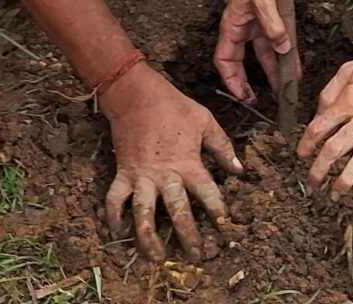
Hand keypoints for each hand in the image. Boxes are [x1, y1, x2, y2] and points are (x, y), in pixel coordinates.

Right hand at [101, 68, 239, 257]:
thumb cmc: (173, 106)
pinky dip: (114, 217)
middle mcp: (165, 175)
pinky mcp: (123, 173)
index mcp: (188, 162)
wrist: (135, 93)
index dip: (218, 212)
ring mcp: (141, 176)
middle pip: (177, 211)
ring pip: (144, 213)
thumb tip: (239, 170)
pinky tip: (119, 234)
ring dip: (149, 237)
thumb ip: (221, 146)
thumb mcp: (204, 120)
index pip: (207, 193)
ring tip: (156, 259)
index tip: (225, 229)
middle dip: (188, 236)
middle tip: (196, 258)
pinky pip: (115, 199)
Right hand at [213, 0, 294, 101]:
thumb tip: (282, 48)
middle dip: (248, 80)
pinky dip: (284, 54)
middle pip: (241, 60)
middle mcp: (242, 26)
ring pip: (262, 52)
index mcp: (232, 23)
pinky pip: (276, 41)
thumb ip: (273, 24)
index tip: (240, 95)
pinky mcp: (271, 16)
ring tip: (282, 88)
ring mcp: (257, 22)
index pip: (224, 58)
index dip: (230, 78)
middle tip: (257, 100)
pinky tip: (294, 65)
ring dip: (271, 69)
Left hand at [299, 46, 352, 193]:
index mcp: (350, 101)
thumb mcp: (352, 69)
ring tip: (338, 192)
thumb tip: (319, 112)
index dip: (307, 143)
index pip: (320, 127)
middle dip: (320, 169)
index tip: (301, 155)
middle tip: (312, 182)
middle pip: (336, 148)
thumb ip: (331, 90)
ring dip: (348, 179)